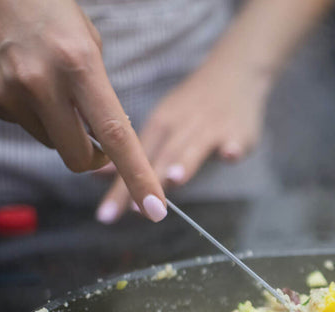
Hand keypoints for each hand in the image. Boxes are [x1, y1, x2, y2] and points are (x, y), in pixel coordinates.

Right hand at [0, 0, 166, 220]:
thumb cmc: (45, 10)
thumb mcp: (86, 40)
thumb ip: (99, 90)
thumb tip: (109, 137)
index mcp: (79, 65)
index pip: (116, 134)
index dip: (138, 175)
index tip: (156, 209)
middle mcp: (41, 83)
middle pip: (79, 157)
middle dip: (93, 159)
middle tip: (97, 142)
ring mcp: (8, 93)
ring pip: (49, 142)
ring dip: (58, 128)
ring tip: (48, 85)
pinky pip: (20, 125)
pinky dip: (28, 112)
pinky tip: (19, 78)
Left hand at [95, 63, 270, 222]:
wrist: (233, 73)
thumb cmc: (192, 107)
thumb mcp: (159, 125)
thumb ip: (134, 154)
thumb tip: (96, 176)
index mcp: (158, 126)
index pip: (134, 161)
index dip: (121, 187)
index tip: (106, 215)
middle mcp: (180, 126)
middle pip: (161, 158)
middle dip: (148, 183)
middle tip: (136, 210)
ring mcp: (210, 127)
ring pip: (195, 146)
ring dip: (185, 162)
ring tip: (173, 179)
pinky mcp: (237, 130)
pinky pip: (235, 139)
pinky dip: (232, 147)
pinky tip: (230, 155)